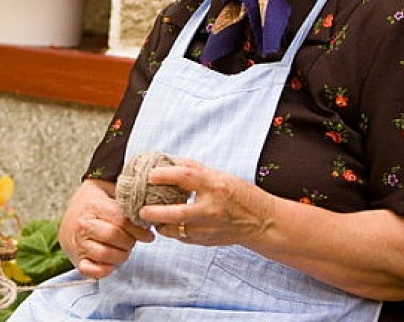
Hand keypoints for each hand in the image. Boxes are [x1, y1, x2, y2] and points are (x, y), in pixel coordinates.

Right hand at [59, 179, 154, 278]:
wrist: (74, 218)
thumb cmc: (100, 209)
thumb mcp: (113, 199)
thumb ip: (130, 208)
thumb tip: (151, 220)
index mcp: (94, 207)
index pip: (121, 221)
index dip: (139, 230)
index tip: (148, 235)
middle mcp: (84, 225)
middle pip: (113, 236)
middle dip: (129, 242)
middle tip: (132, 241)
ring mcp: (79, 243)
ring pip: (104, 254)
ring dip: (120, 255)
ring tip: (123, 250)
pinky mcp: (78, 259)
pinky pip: (89, 270)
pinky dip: (102, 271)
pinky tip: (111, 266)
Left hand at [138, 158, 274, 245]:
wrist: (262, 222)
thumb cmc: (239, 194)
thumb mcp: (219, 175)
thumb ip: (193, 169)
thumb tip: (166, 160)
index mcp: (214, 185)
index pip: (184, 176)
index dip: (163, 174)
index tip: (148, 175)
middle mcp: (211, 208)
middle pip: (176, 212)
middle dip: (154, 212)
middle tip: (141, 209)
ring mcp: (208, 228)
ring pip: (175, 231)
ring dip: (160, 224)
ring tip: (150, 217)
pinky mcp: (206, 241)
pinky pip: (181, 237)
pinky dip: (171, 231)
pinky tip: (165, 224)